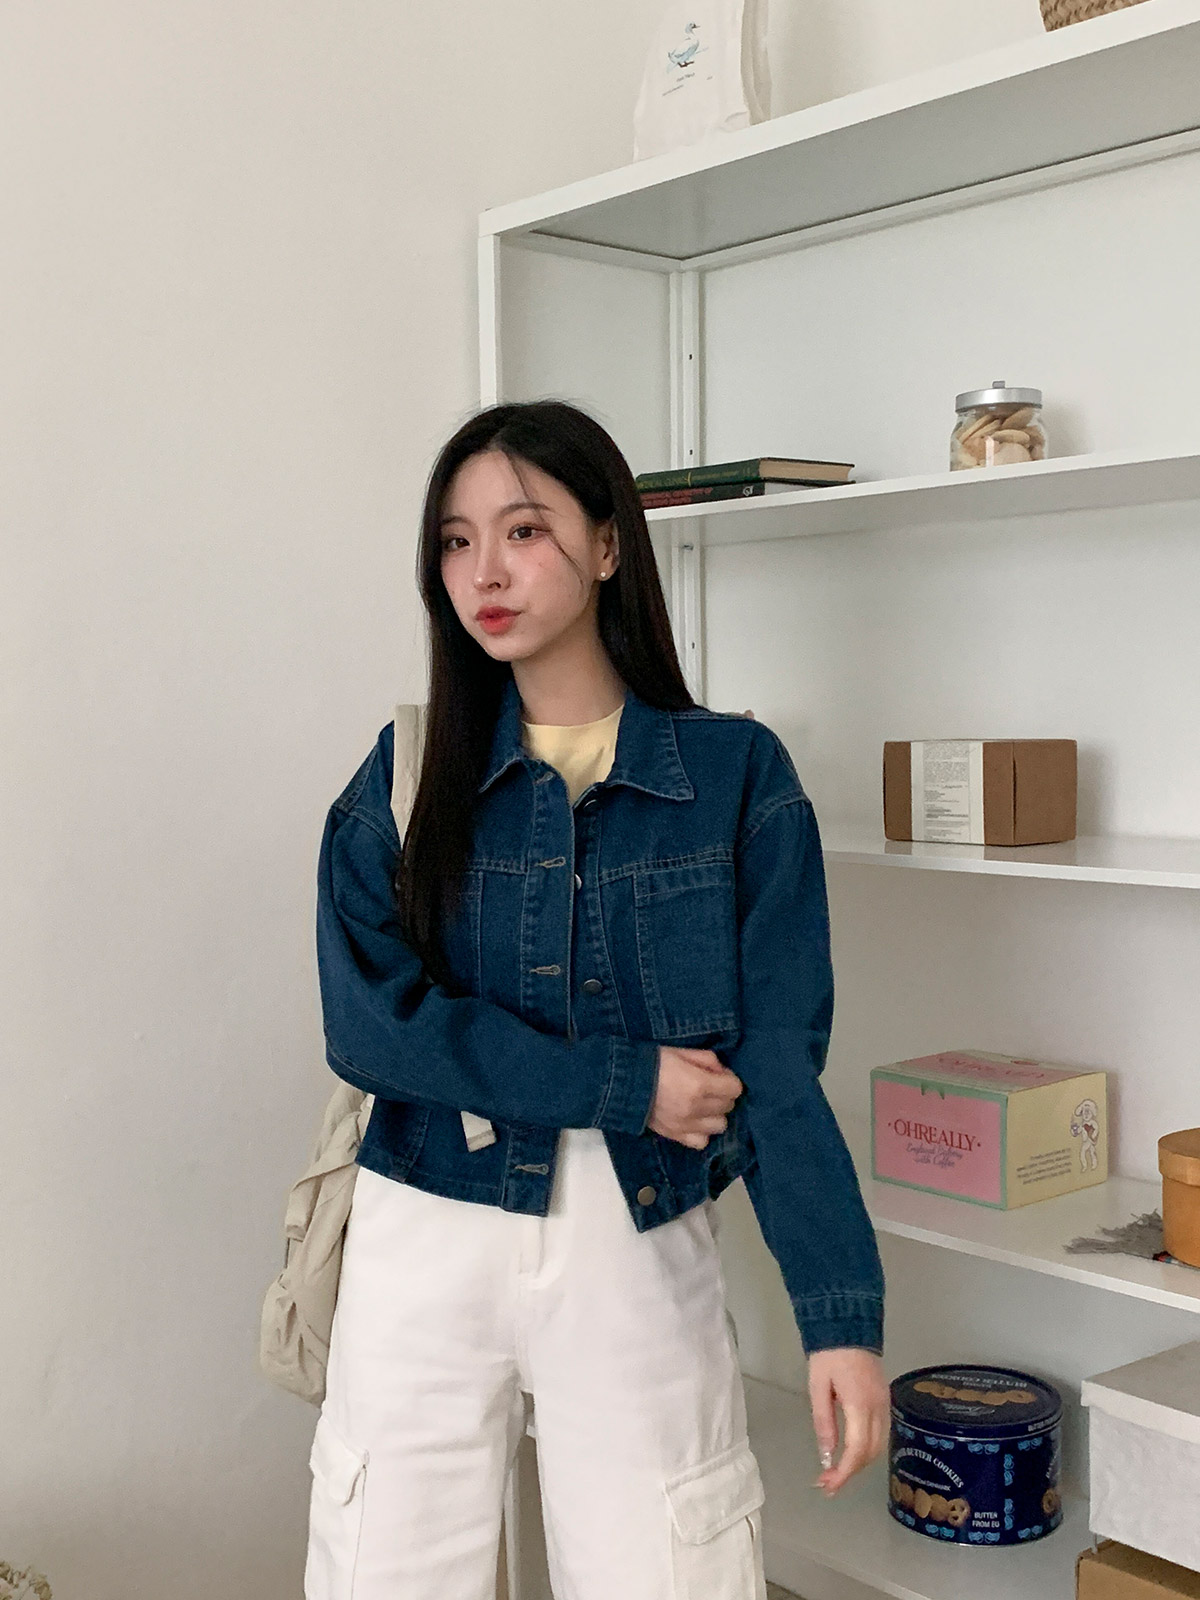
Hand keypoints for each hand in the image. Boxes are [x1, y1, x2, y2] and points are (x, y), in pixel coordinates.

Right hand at [646, 1046, 743, 1148]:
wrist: (623, 1083)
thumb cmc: (653, 1062)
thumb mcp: (682, 1051)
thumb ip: (707, 1060)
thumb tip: (722, 1072)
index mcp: (700, 1084)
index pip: (735, 1088)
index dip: (730, 1080)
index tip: (720, 1076)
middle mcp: (697, 1108)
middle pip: (728, 1107)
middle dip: (723, 1096)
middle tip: (711, 1089)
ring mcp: (687, 1125)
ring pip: (720, 1126)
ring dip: (715, 1115)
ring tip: (703, 1106)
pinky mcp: (676, 1136)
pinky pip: (701, 1142)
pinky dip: (701, 1132)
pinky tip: (694, 1121)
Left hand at [808, 1348, 888, 1495]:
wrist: (849, 1324)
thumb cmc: (829, 1354)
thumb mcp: (818, 1387)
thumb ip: (824, 1422)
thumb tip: (827, 1456)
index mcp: (860, 1404)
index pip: (857, 1450)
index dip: (843, 1472)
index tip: (828, 1485)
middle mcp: (878, 1408)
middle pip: (870, 1453)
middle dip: (850, 1472)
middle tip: (828, 1484)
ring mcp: (885, 1403)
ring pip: (878, 1446)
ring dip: (859, 1464)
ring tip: (837, 1473)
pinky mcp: (885, 1399)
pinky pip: (881, 1433)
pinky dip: (867, 1450)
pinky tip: (852, 1454)